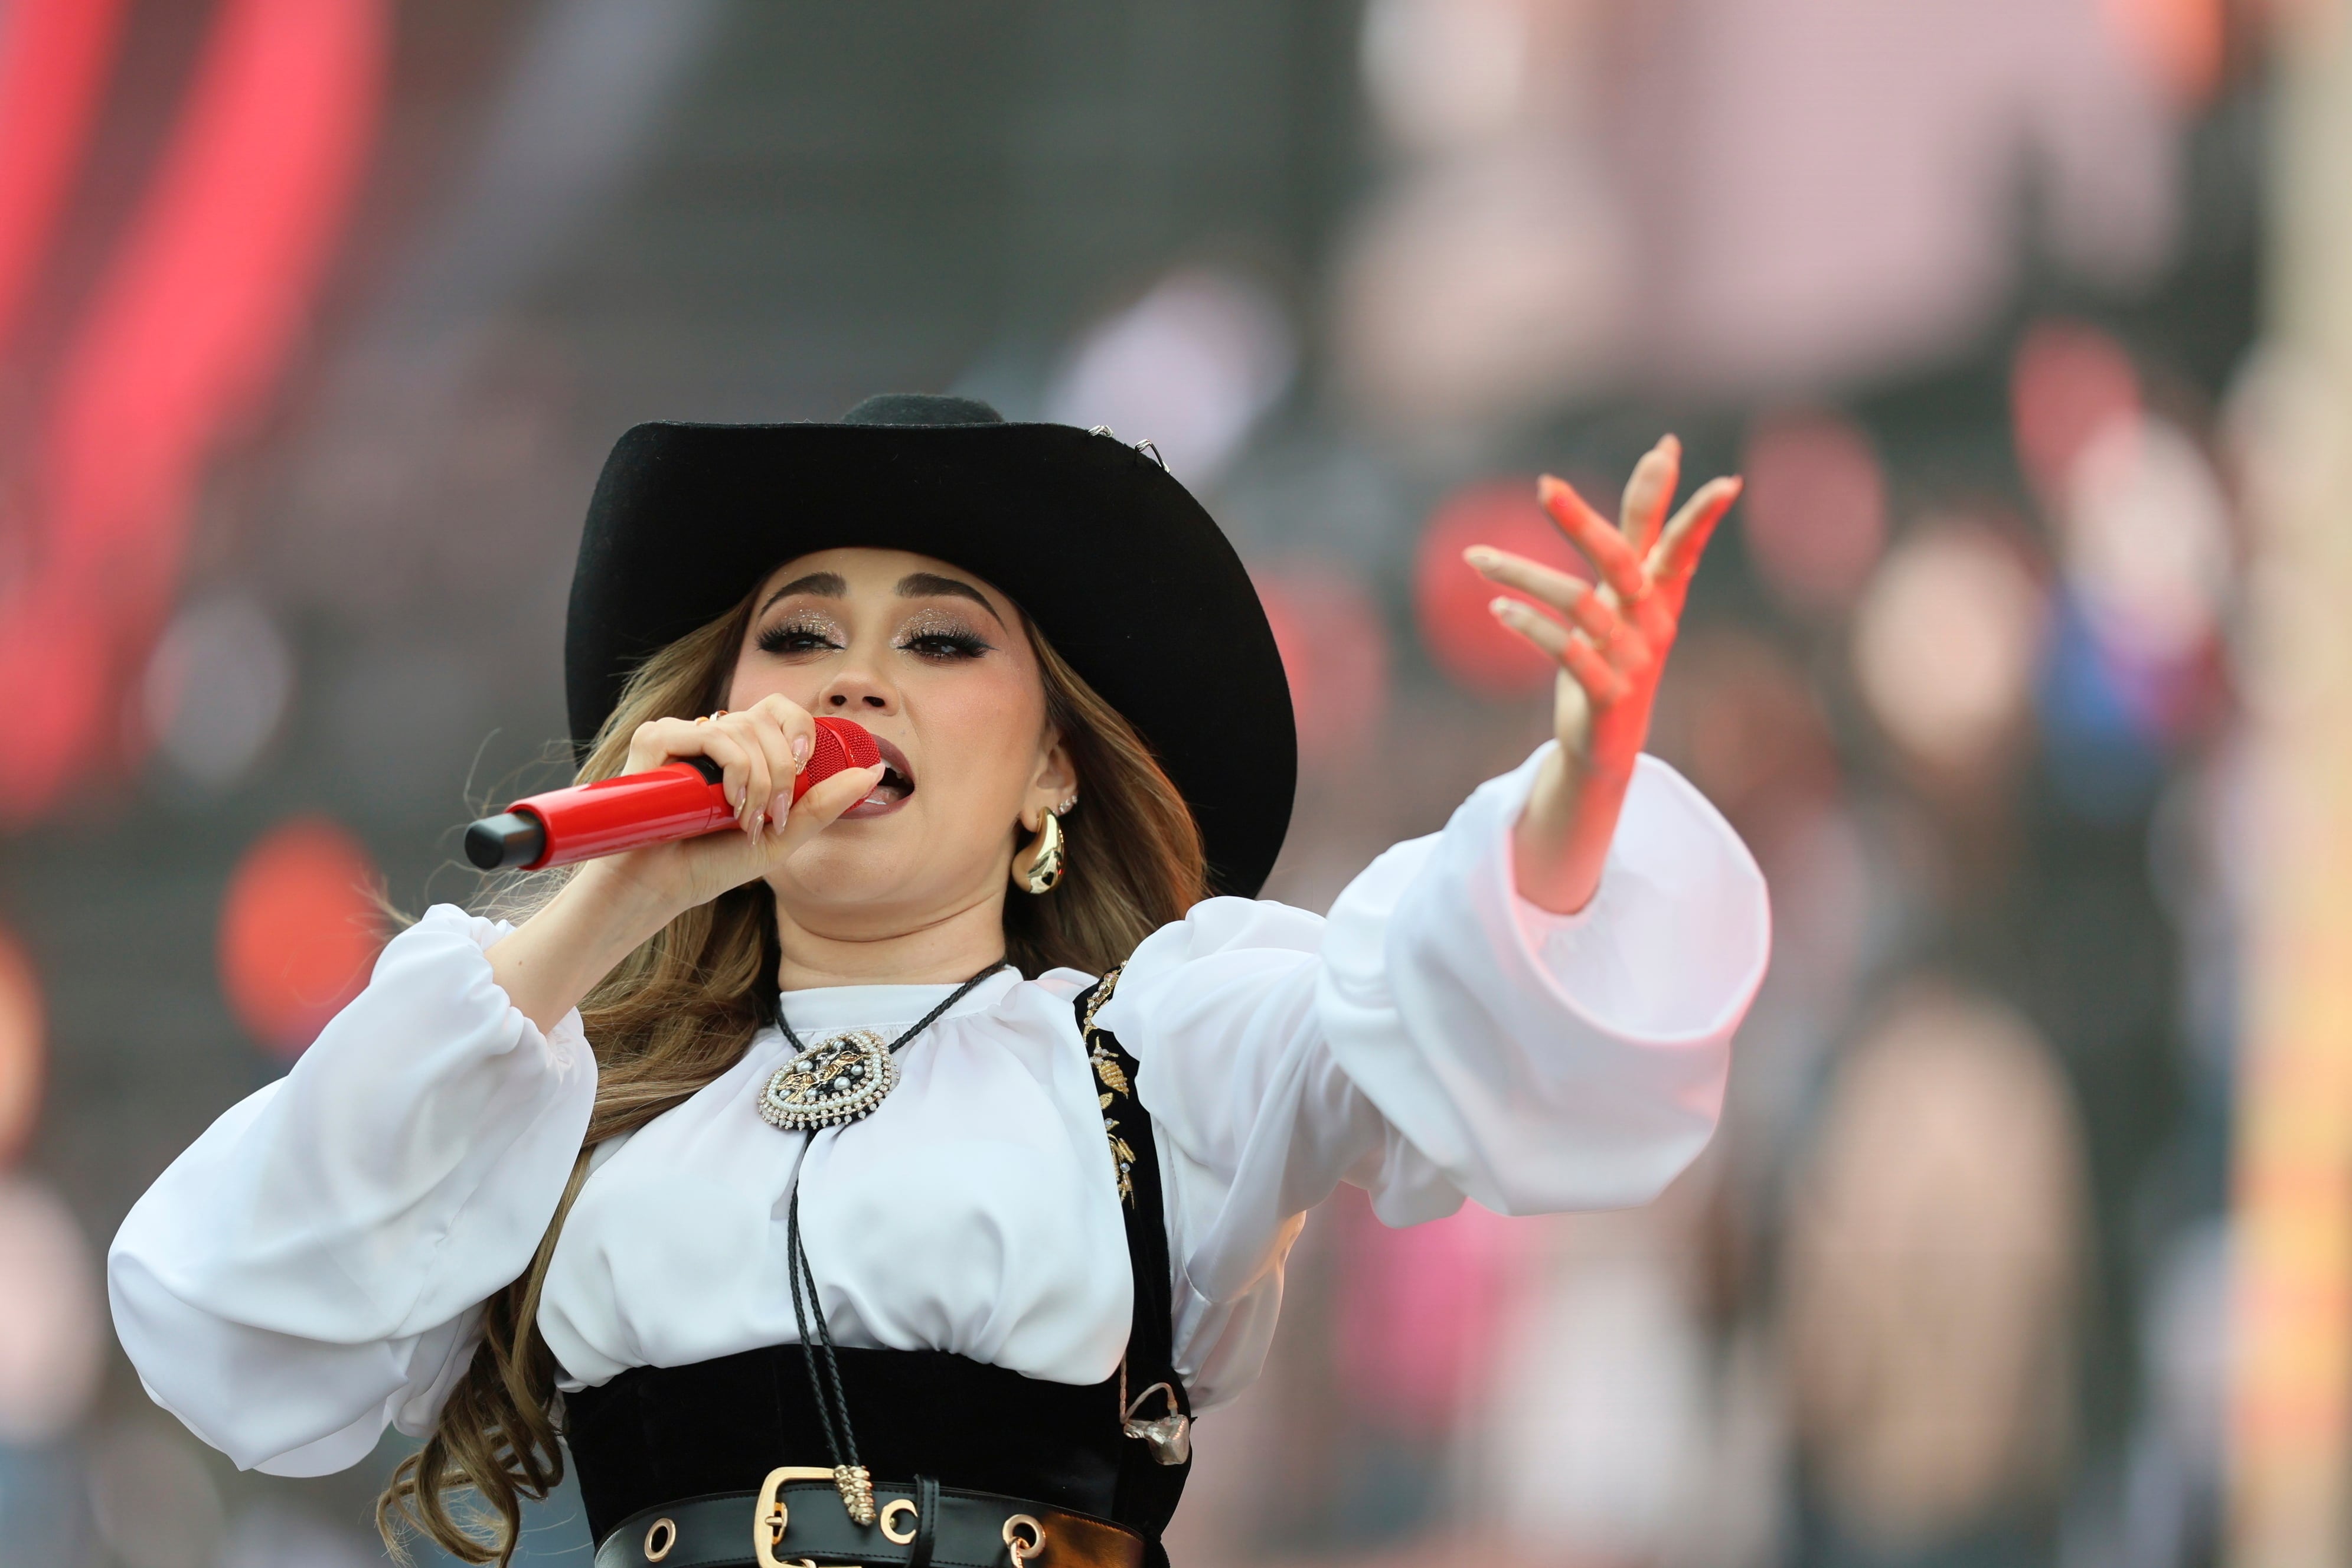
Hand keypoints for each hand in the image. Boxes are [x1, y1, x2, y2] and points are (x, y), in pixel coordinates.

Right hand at [487, 695, 883, 1030]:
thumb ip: (824, 805)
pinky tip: (726, 804)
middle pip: (771, 717)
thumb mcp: (782, 837)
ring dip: (760, 779)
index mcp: (740, 749)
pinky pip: (714, 733)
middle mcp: (712, 734)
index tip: (803, 774)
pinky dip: (733, 768)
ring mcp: (684, 733)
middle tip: (772, 815)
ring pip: (747, 727)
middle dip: (786, 769)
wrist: (659, 889)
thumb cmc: (710, 864)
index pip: (782, 710)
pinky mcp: (657, 738)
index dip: (802, 732)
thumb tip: (872, 773)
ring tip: (744, 820)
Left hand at [1467, 435, 1739, 912]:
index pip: (1682, 546)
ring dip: (1522, 574)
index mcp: (1663, 595)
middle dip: (1582, 520)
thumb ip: (1639, 525)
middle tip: (1543, 484)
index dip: (1699, 514)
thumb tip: (1663, 449)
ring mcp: (1633, 660)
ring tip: (1475, 558)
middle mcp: (1653, 623)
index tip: (1713, 472)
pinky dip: (1529, 626)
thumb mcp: (1628, 589)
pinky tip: (1498, 608)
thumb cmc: (1615, 651)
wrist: (1608, 743)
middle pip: (1621, 562)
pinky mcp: (1608, 694)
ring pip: (1577, 603)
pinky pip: (1567, 652)